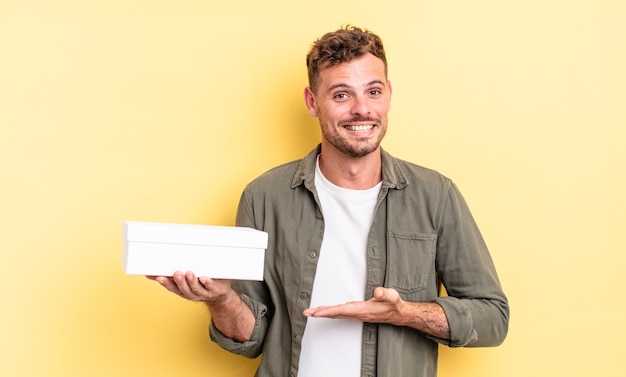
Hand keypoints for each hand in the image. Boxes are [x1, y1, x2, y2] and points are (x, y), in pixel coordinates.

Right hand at [146, 271, 231, 303]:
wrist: (220, 295)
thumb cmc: (199, 285)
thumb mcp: (183, 283)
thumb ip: (169, 277)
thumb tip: (149, 273)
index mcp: (183, 291)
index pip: (172, 288)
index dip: (166, 283)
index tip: (160, 277)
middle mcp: (192, 293)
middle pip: (184, 289)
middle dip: (180, 282)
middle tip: (177, 273)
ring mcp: (204, 292)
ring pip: (196, 289)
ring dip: (192, 282)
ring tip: (189, 273)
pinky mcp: (215, 289)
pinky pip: (210, 286)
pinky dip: (207, 282)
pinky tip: (204, 278)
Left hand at [303, 286, 449, 337]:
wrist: (398, 314)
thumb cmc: (394, 305)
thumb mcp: (392, 297)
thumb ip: (385, 294)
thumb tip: (377, 291)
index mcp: (363, 310)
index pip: (343, 310)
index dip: (329, 311)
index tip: (317, 312)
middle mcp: (357, 313)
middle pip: (335, 313)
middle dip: (320, 313)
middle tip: (306, 313)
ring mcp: (356, 314)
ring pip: (336, 313)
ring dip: (323, 313)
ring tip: (310, 312)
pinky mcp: (356, 312)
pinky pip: (340, 312)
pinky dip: (330, 311)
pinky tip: (324, 311)